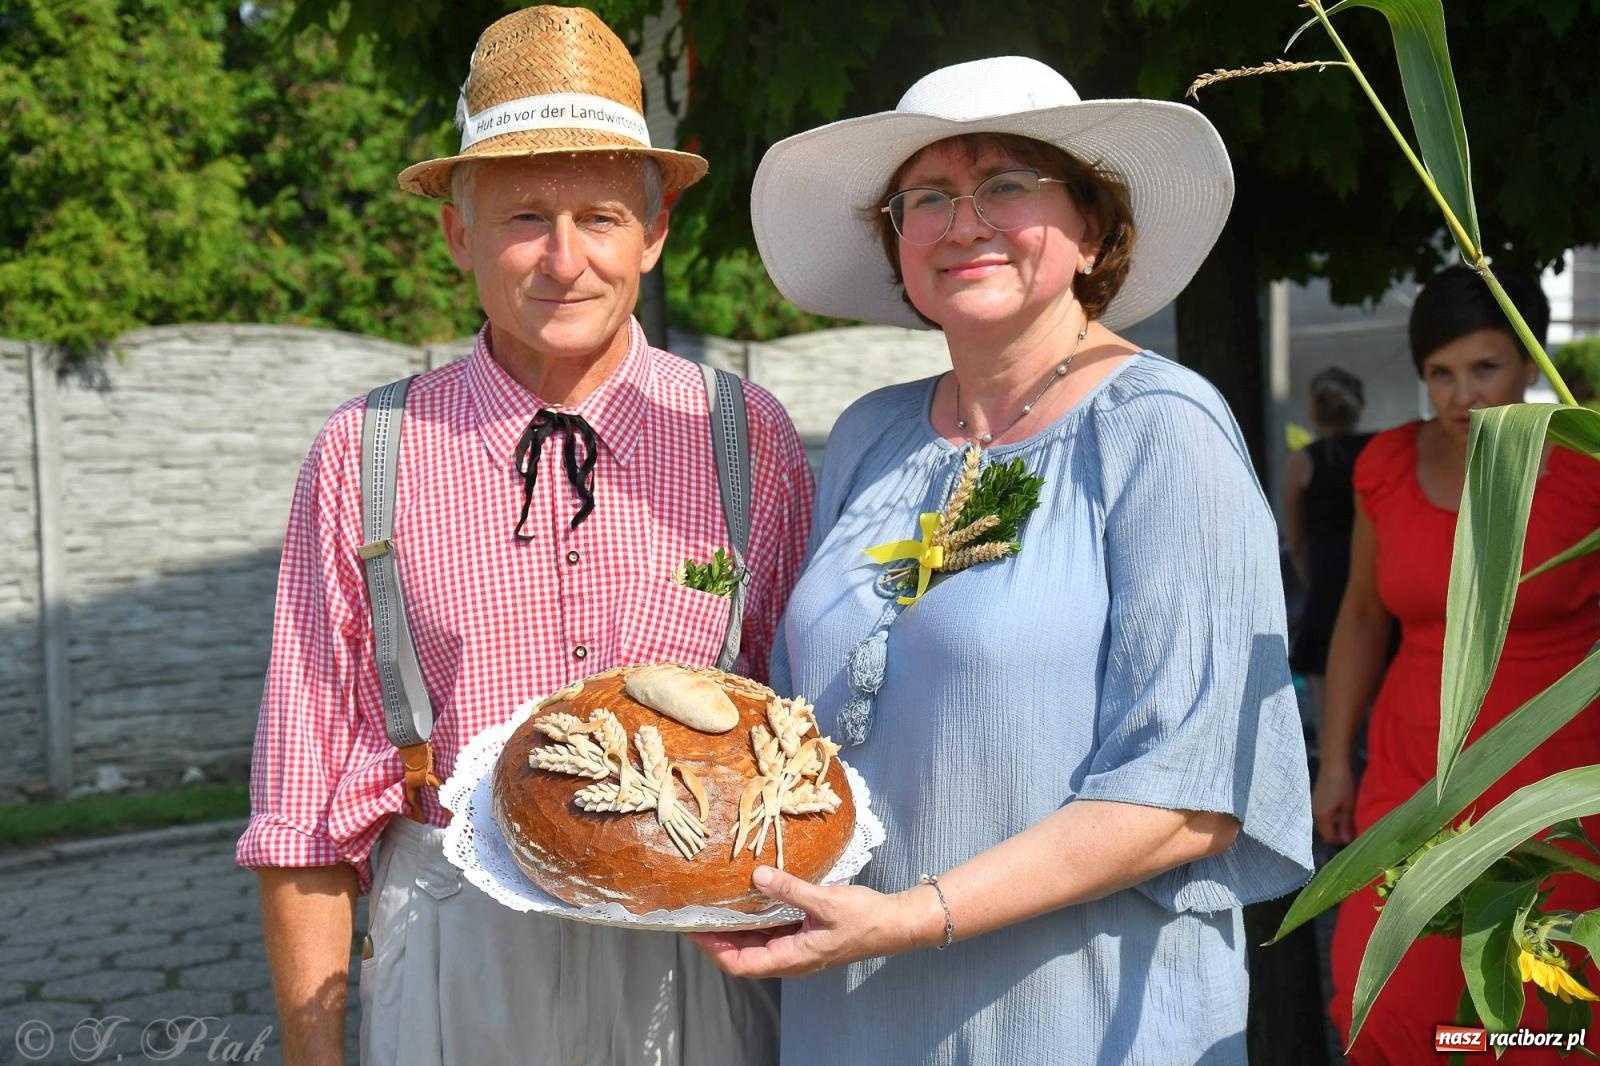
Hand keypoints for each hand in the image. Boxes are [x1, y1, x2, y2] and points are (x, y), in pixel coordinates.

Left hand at [686, 866, 934, 977]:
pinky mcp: (806, 937)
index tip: (694, 930)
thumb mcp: (825, 901)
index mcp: (793, 958)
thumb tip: (757, 876)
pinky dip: (757, 919)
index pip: (741, 963)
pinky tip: (751, 899)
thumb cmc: (864, 918)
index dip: (715, 949)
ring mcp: (799, 949)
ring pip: (758, 943)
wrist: (896, 923)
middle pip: (744, 955)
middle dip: (719, 937)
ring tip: (716, 904)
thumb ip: (790, 890)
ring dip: (736, 928)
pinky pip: (773, 932)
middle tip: (697, 912)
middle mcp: (792, 959)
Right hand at [1313, 760, 1356, 844]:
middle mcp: (1314, 813)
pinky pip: (1322, 815)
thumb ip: (1346, 824)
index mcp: (1322, 817)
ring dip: (1335, 825)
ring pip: (1324, 824)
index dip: (1341, 841)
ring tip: (1349, 819)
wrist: (1333, 765)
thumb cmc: (1342, 785)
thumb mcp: (1348, 806)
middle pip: (1325, 832)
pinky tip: (1341, 809)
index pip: (1329, 838)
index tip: (1354, 837)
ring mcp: (1314, 806)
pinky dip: (1331, 817)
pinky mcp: (1315, 800)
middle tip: (1353, 829)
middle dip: (1338, 833)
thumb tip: (1346, 841)